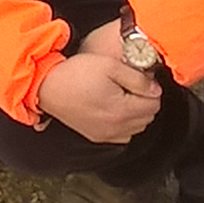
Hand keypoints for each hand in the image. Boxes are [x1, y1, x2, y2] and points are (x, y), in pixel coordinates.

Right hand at [38, 51, 161, 144]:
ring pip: (137, 128)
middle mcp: (116, 128)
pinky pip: (122, 135)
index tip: (142, 79)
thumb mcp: (110, 66)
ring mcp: (106, 135)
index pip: (154, 104)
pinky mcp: (96, 136)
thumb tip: (155, 90)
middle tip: (133, 84)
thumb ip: (137, 79)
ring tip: (123, 95)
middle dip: (145, 101)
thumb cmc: (76, 73)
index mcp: (122, 110)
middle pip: (148, 117)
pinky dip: (124, 124)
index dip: (151, 88)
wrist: (48, 86)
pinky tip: (115, 109)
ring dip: (136, 113)